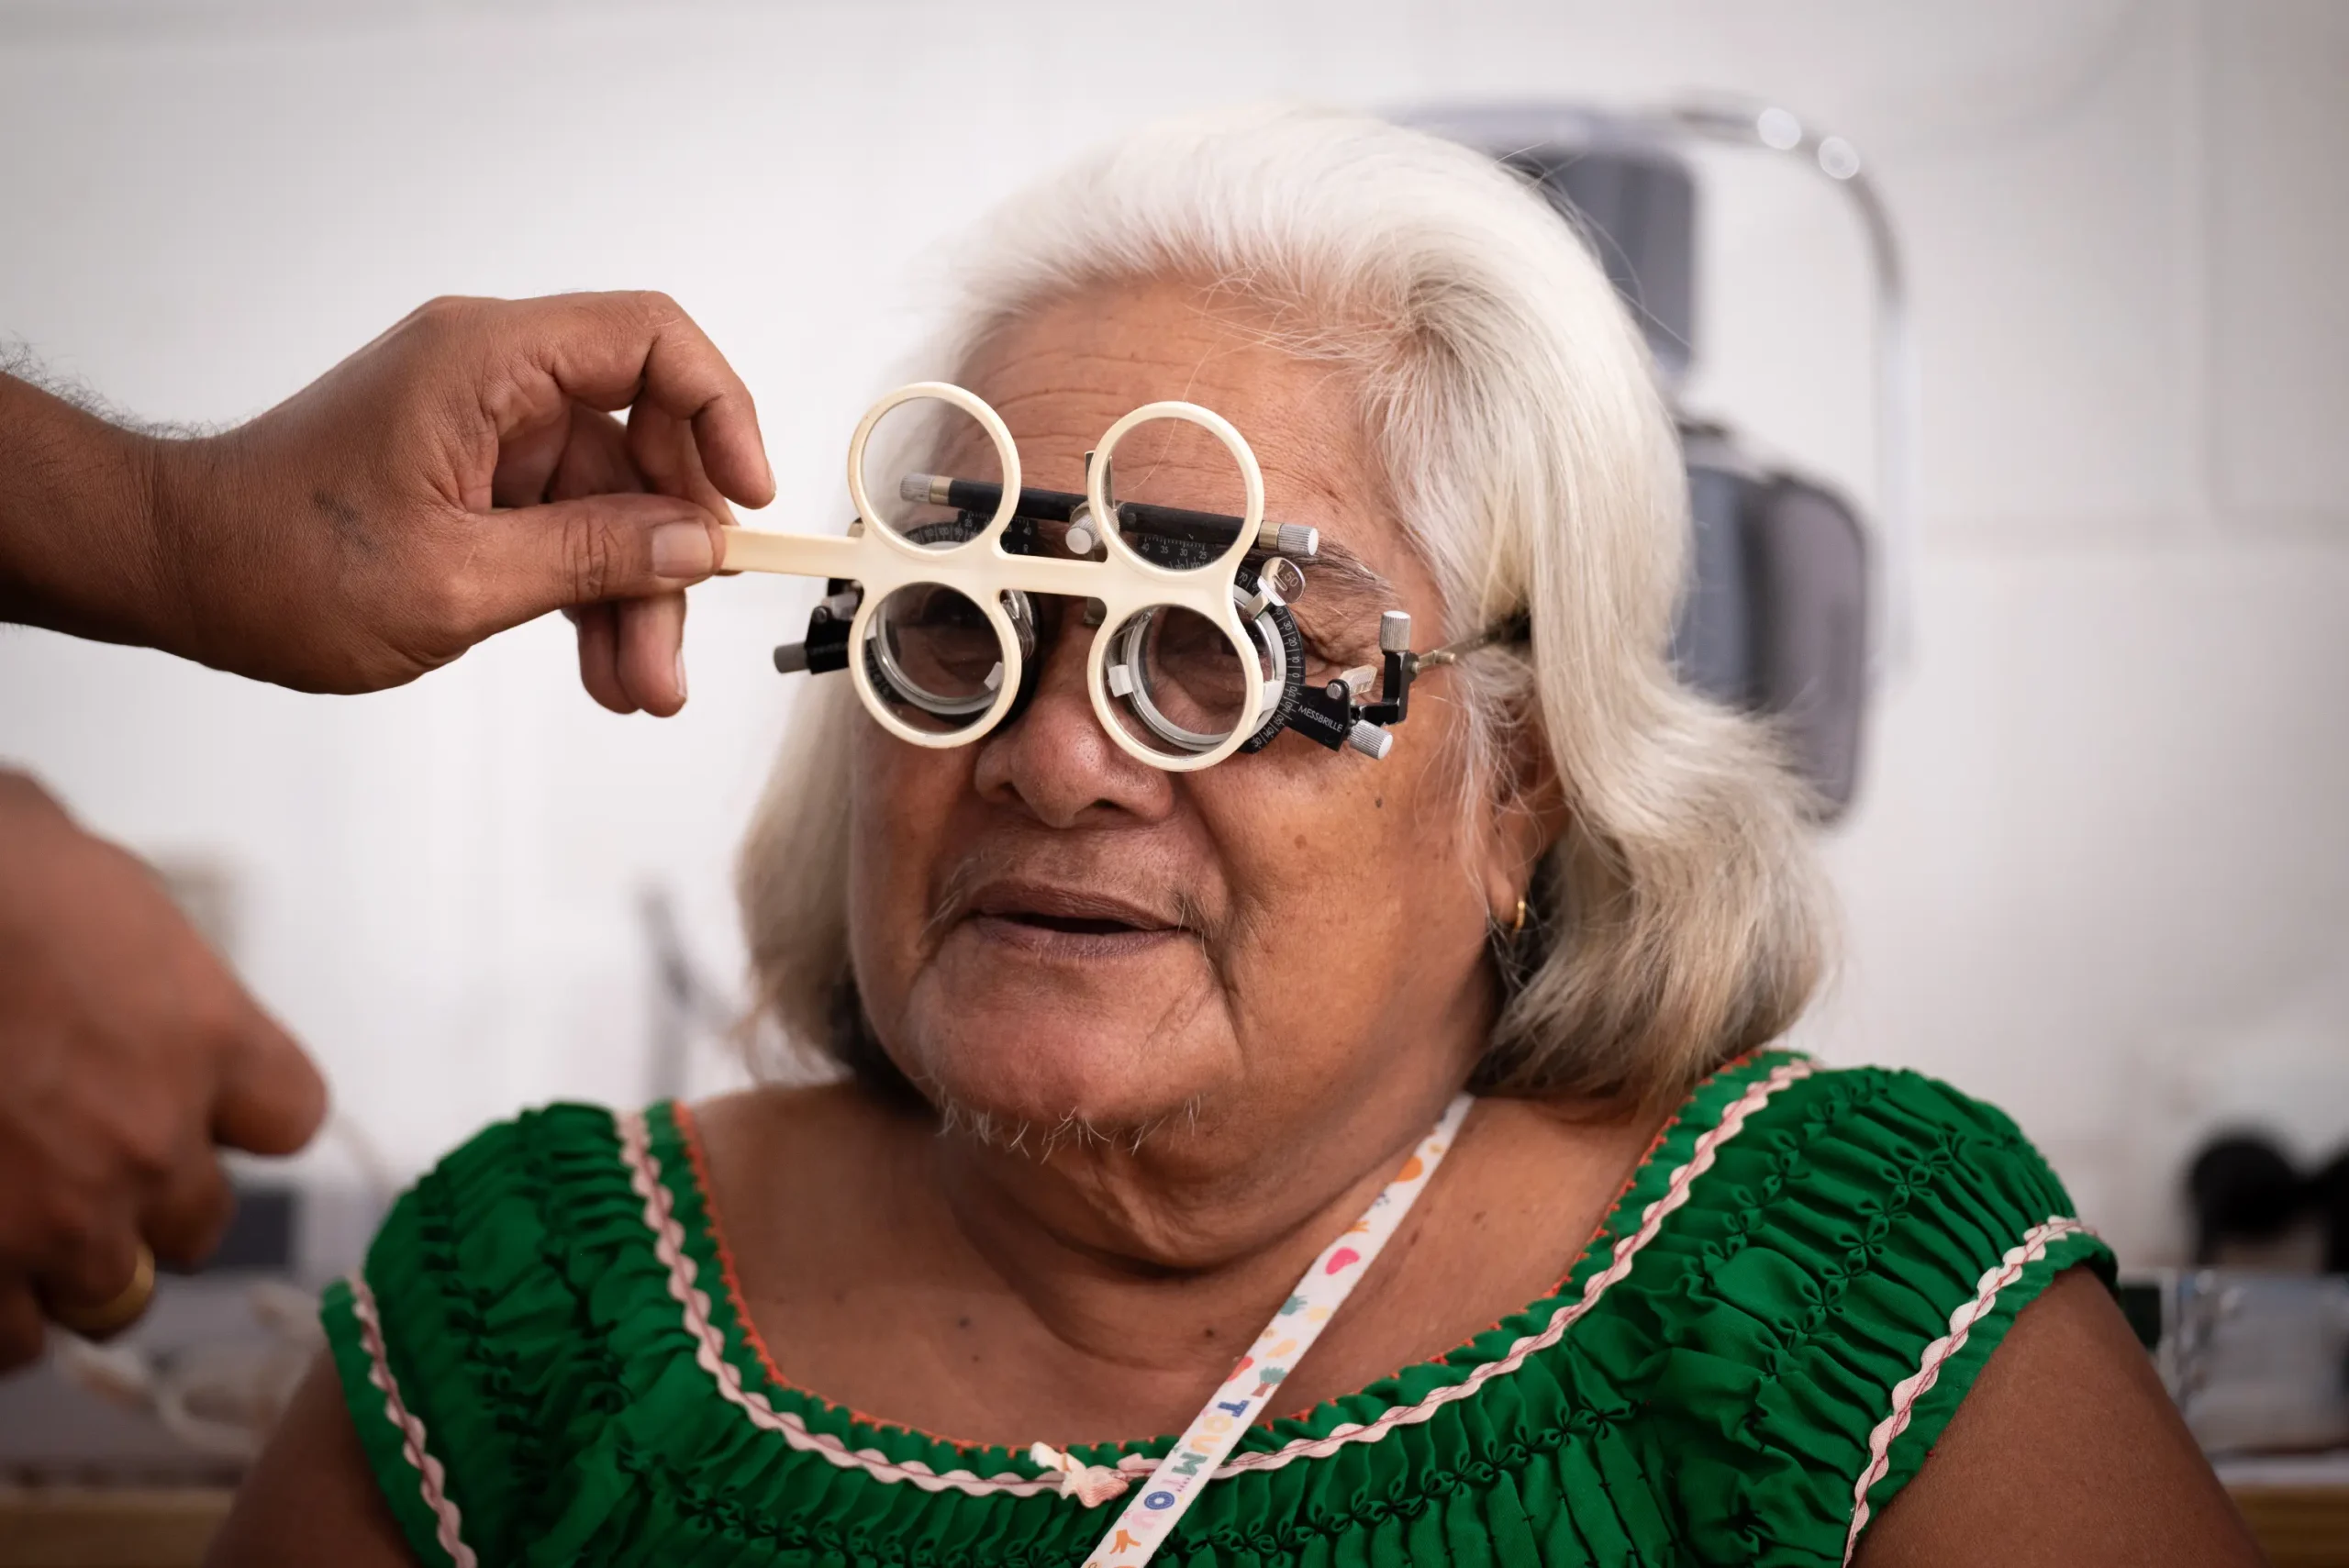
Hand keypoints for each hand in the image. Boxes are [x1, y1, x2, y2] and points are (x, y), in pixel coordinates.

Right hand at [0, 771, 326, 1370]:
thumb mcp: (83, 873)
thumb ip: (125, 939)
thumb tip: (105, 923)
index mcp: (206, 1036)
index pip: (288, 1115)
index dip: (238, 1116)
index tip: (204, 1107)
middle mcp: (154, 1141)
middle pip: (202, 1224)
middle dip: (151, 1203)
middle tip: (91, 1169)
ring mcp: (60, 1217)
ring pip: (112, 1296)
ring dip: (76, 1271)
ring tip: (27, 1232)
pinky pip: (10, 1341)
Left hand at [142, 292, 770, 712]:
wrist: (177, 572)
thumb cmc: (277, 562)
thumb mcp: (457, 580)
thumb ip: (592, 555)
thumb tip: (698, 543)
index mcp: (487, 362)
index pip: (651, 341)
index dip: (720, 413)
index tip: (745, 503)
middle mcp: (494, 375)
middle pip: (644, 441)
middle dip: (673, 550)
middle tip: (678, 649)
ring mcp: (486, 426)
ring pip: (612, 500)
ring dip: (634, 594)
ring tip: (639, 688)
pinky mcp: (475, 474)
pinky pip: (567, 523)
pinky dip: (589, 591)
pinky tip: (603, 666)